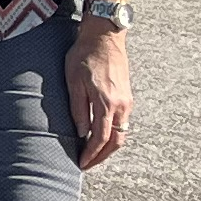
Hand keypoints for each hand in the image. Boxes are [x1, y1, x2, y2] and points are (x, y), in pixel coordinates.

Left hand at [68, 21, 132, 168]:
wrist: (105, 37)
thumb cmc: (84, 55)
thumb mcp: (73, 82)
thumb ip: (78, 109)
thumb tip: (81, 133)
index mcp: (106, 103)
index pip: (100, 138)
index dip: (91, 154)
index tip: (82, 163)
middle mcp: (121, 106)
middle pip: (116, 141)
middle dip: (102, 156)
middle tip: (88, 164)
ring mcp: (127, 102)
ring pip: (122, 133)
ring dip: (109, 146)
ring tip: (94, 154)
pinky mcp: (127, 96)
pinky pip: (124, 123)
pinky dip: (114, 134)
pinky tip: (102, 135)